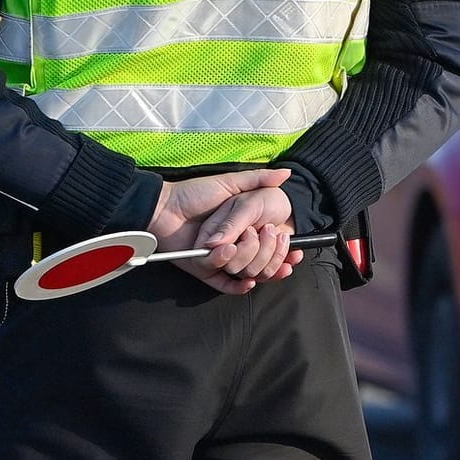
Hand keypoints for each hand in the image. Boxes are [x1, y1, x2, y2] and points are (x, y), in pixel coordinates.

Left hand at [149, 170, 302, 294]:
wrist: (164, 207)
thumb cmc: (195, 193)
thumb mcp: (231, 184)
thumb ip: (258, 180)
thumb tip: (286, 173)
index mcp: (241, 229)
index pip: (268, 247)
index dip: (284, 253)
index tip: (296, 254)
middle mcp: (232, 246)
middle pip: (258, 263)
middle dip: (268, 255)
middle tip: (269, 237)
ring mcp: (218, 260)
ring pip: (242, 272)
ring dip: (248, 261)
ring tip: (241, 245)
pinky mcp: (203, 271)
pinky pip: (223, 284)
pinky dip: (235, 285)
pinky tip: (246, 281)